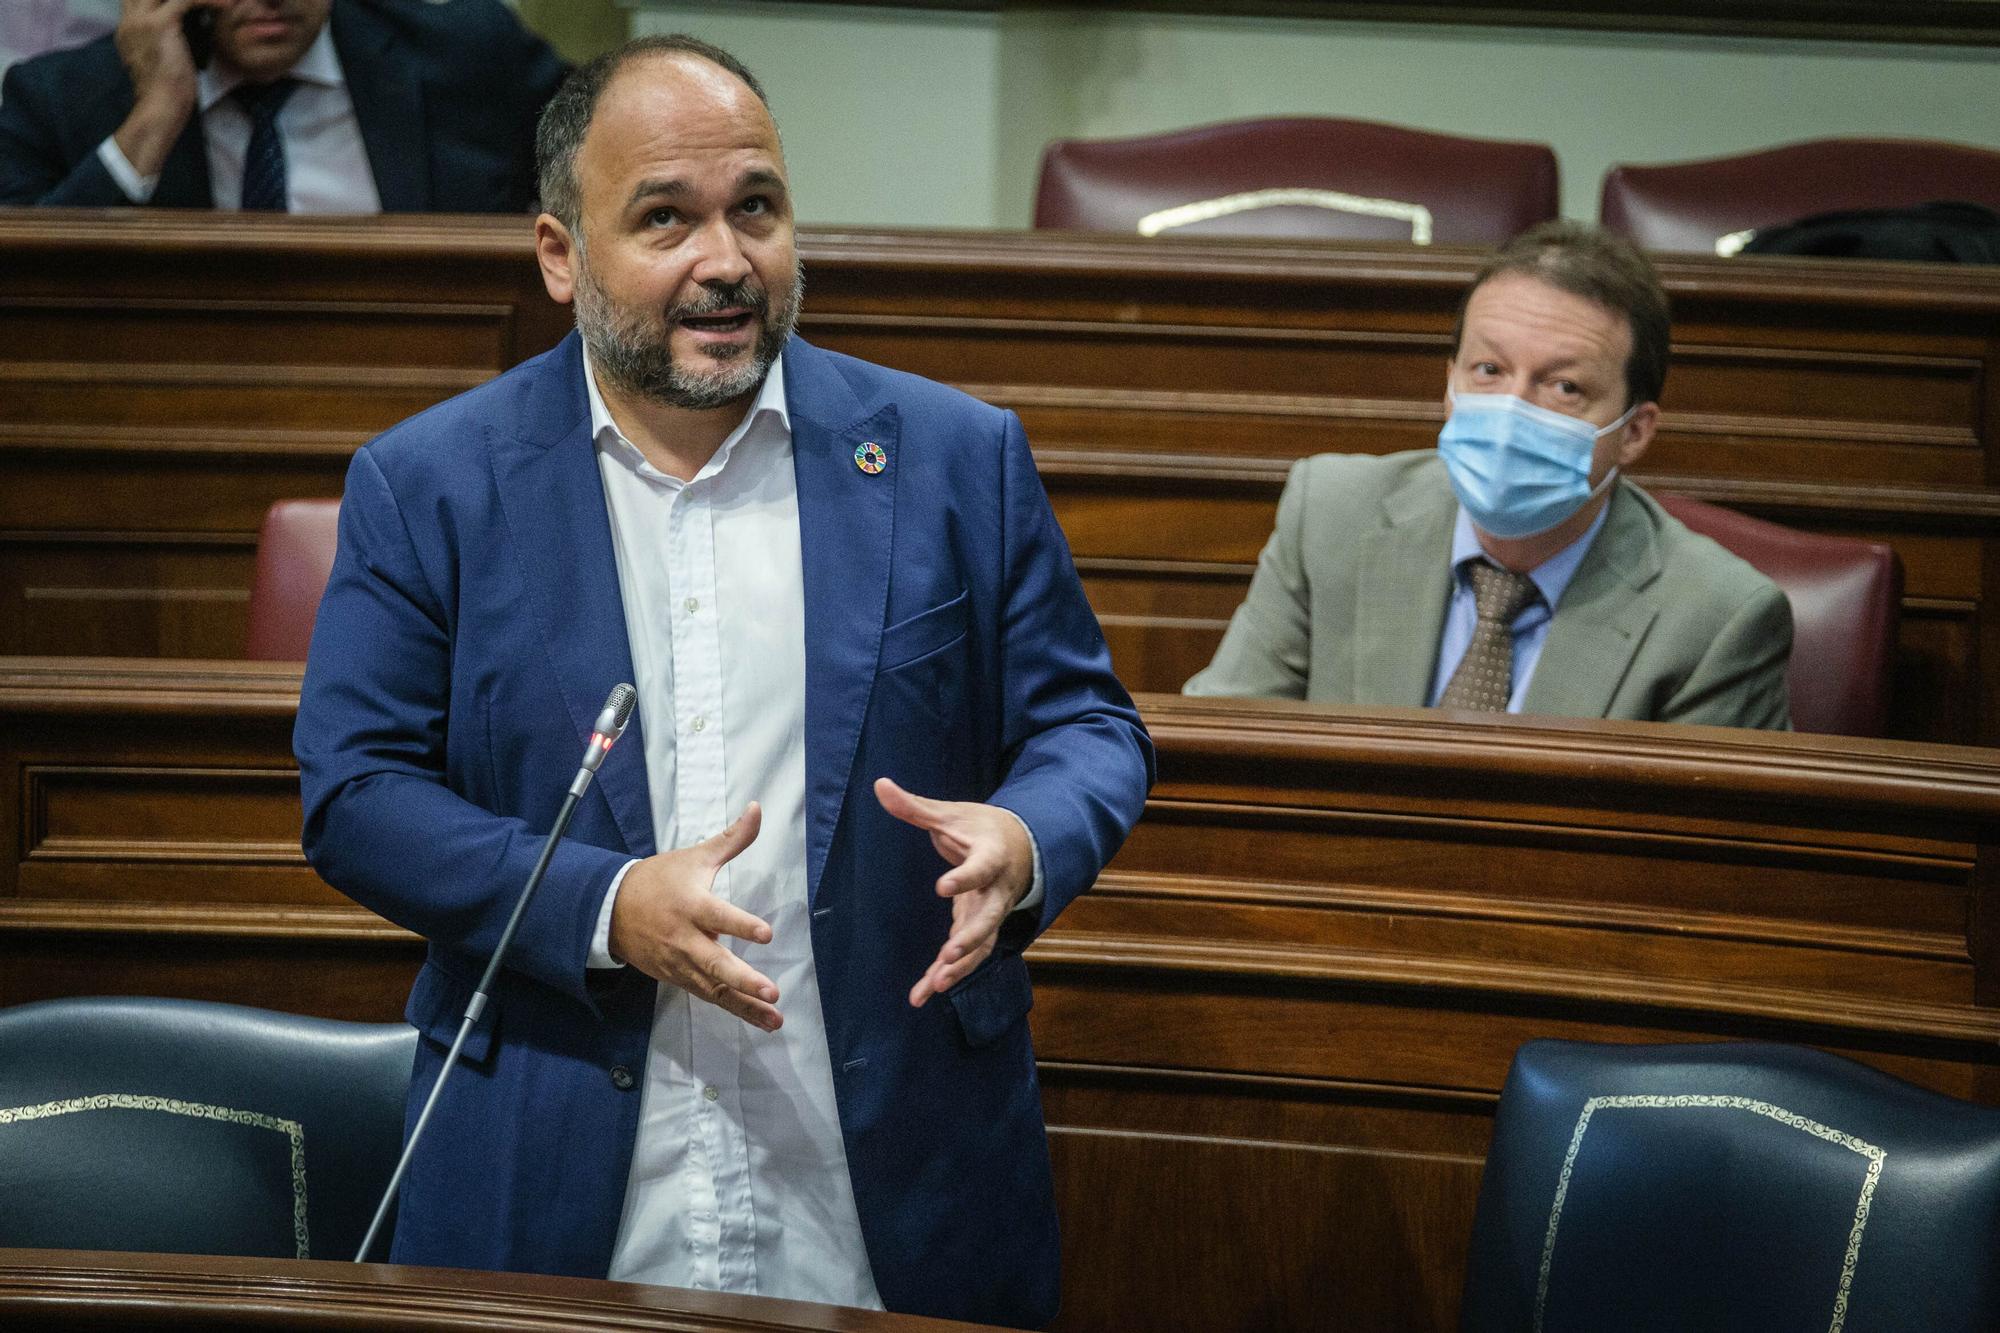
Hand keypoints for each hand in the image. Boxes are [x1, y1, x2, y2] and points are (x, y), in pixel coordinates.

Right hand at [112, 0, 212, 176]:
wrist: (161, 107)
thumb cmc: (169, 92)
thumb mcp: (164, 59)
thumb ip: (168, 40)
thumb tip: (187, 33)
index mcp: (129, 29)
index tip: (193, 4)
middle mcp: (130, 20)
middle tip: (204, 0)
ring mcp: (141, 20)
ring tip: (220, 1)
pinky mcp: (160, 24)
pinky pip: (187, 0)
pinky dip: (209, 0)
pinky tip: (227, 5)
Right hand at [607, 803, 782, 1030]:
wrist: (612, 909)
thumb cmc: (660, 879)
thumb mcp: (694, 856)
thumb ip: (731, 839)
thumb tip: (757, 808)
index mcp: (692, 905)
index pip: (718, 916)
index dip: (741, 925)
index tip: (766, 934)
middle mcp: (685, 938)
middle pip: (715, 963)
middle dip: (744, 979)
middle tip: (772, 992)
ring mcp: (680, 963)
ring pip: (714, 988)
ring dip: (745, 1006)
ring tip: (775, 1020)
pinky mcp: (677, 978)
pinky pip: (707, 995)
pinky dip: (732, 1008)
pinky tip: (758, 1019)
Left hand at [874, 777, 1032, 1007]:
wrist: (1020, 846)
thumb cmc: (980, 828)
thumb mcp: (950, 814)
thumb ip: (914, 807)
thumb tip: (879, 784)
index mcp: (991, 856)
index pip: (981, 868)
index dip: (964, 877)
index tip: (942, 887)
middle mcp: (996, 890)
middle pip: (988, 918)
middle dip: (970, 939)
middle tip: (949, 955)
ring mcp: (991, 912)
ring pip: (981, 946)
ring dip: (959, 967)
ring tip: (935, 986)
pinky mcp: (980, 928)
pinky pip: (968, 957)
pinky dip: (948, 975)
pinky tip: (924, 994)